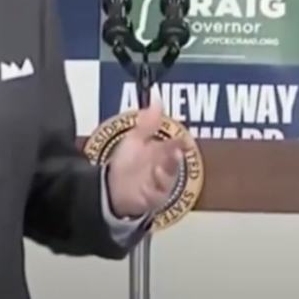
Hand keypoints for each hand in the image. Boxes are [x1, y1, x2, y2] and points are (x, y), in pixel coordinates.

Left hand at [106, 96, 195, 218]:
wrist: (113, 187)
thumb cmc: (126, 163)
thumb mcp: (135, 139)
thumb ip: (148, 123)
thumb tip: (156, 101)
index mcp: (161, 151)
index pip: (175, 144)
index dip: (181, 142)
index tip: (185, 139)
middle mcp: (164, 166)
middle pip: (173, 160)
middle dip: (175, 156)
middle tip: (177, 149)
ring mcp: (161, 182)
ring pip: (169, 176)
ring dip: (168, 170)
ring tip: (165, 162)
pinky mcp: (155, 197)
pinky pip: (159, 192)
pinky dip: (158, 185)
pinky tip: (155, 177)